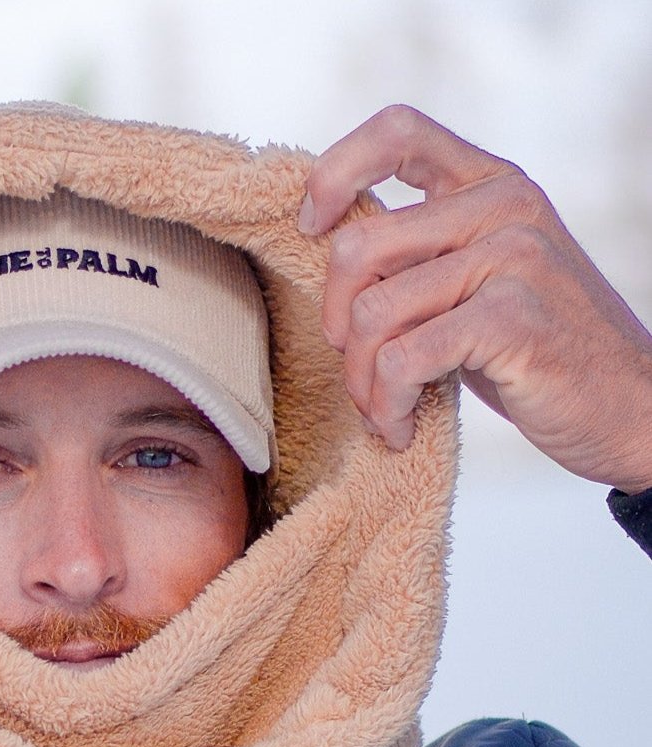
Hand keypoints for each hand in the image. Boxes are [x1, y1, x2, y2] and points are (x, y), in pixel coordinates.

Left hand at [300, 104, 651, 494]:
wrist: (624, 408)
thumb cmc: (532, 352)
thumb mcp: (474, 283)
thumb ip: (418, 256)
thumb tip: (327, 248)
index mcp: (490, 185)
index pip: (398, 132)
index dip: (335, 174)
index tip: (311, 229)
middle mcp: (502, 206)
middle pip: (356, 248)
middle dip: (337, 328)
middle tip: (362, 377)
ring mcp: (512, 256)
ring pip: (370, 314)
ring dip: (363, 383)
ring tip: (386, 412)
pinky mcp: (511, 316)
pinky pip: (401, 360)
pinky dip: (387, 407)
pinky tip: (402, 428)